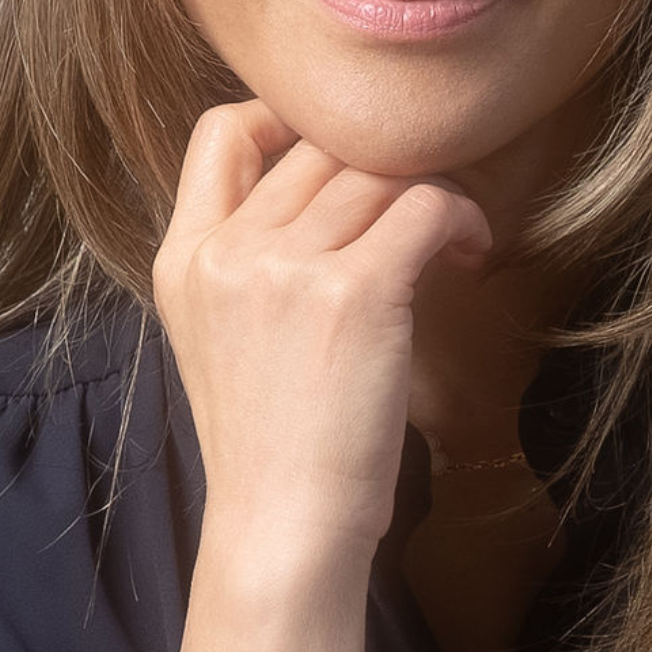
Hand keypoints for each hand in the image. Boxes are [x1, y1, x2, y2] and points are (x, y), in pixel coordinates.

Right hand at [151, 98, 492, 567]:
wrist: (282, 529)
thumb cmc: (273, 452)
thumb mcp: (222, 344)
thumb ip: (249, 269)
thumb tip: (329, 206)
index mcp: (183, 260)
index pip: (221, 134)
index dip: (289, 122)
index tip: (344, 160)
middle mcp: (227, 251)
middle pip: (318, 147)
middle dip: (380, 167)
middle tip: (418, 211)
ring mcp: (286, 266)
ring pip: (378, 171)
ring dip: (431, 194)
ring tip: (451, 241)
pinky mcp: (354, 290)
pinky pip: (425, 206)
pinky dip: (462, 220)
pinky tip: (468, 256)